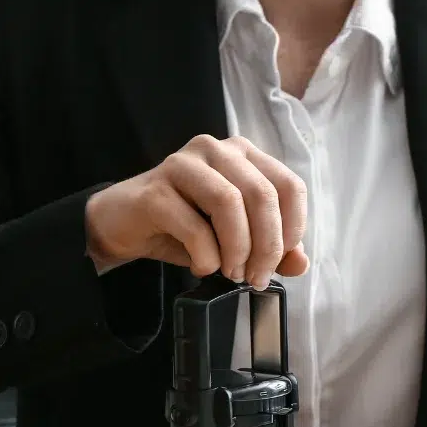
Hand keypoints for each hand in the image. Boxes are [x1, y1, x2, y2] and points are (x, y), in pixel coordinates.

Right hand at [85, 134, 308, 287]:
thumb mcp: (237, 240)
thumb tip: (301, 263)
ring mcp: (183, 164)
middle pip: (263, 195)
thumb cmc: (185, 228)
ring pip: (230, 204)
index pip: (289, 186)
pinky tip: (202, 266)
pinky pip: (195, 226)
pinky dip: (206, 257)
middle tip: (256, 277)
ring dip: (238, 250)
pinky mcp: (155, 189)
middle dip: (267, 246)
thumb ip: (273, 248)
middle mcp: (216, 150)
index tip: (281, 260)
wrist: (125, 226)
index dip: (292, 229)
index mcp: (244, 156)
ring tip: (232, 273)